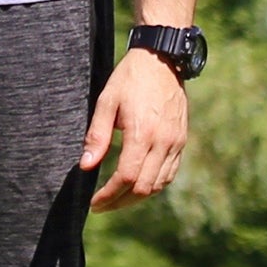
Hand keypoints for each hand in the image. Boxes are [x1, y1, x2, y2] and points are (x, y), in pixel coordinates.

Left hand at [80, 50, 189, 210]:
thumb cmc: (130, 79)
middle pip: (143, 187)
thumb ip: (97, 136)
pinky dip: (153, 185)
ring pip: (158, 184)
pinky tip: (138, 186)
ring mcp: (175, 142)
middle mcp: (162, 142)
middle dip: (120, 202)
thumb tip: (85, 166)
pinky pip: (169, 173)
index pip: (125, 178)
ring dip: (137, 198)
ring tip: (117, 199)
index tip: (94, 203)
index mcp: (142, 133)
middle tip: (102, 206)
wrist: (162, 60)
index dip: (109, 195)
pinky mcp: (181, 140)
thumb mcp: (107, 102)